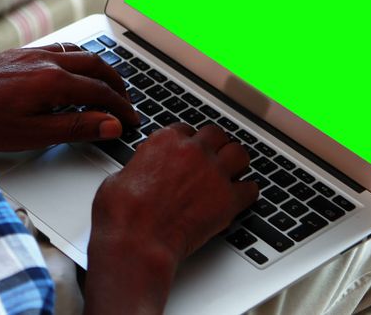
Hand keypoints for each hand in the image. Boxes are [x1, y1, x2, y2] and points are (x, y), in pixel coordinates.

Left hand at [0, 45, 139, 149]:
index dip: (121, 109)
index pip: (102, 92)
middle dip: (117, 85)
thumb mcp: (34, 135)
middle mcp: (46, 61)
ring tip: (109, 84)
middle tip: (127, 103)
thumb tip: (111, 125)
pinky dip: (78, 57)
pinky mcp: (19, 53)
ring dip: (99, 67)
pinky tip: (75, 68)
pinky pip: (59, 48)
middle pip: (96, 66)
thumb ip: (76, 127)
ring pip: (79, 53)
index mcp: (53, 81)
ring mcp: (32, 53)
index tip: (132, 122)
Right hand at [84, 124, 257, 313]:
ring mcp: (213, 174)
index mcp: (165, 141)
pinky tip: (238, 198)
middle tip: (210, 158)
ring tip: (230, 172)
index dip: (186, 141)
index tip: (185, 151)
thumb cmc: (123, 213)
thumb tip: (139, 171)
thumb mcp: (120, 176)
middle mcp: (193, 151)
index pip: (185, 129)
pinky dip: (246, 193)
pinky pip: (251, 189)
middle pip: (216, 135)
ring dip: (235, 162)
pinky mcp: (228, 200)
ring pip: (239, 154)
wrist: (137, 240)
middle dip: (213, 146)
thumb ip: (139, 166)